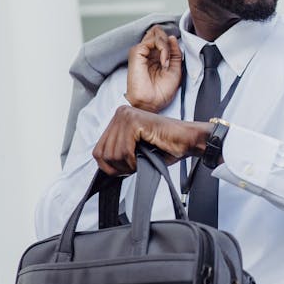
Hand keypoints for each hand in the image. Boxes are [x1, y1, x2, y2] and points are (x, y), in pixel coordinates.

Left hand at [92, 106, 210, 174]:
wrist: (186, 141)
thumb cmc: (164, 147)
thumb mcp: (133, 151)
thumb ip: (117, 153)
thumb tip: (102, 166)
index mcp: (118, 119)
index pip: (98, 150)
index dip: (109, 167)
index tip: (124, 170)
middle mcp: (119, 114)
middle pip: (102, 153)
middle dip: (118, 167)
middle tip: (134, 166)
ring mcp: (126, 115)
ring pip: (113, 153)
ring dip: (127, 165)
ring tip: (140, 160)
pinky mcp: (134, 121)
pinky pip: (124, 150)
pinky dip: (133, 161)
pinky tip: (144, 156)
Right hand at [125, 26, 182, 111]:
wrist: (151, 103)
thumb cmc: (161, 92)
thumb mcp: (175, 70)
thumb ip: (175, 53)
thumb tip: (172, 37)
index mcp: (155, 56)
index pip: (163, 37)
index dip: (172, 43)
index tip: (174, 58)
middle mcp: (147, 52)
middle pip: (158, 31)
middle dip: (168, 41)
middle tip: (170, 58)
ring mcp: (141, 51)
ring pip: (157, 33)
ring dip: (167, 46)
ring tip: (166, 62)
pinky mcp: (137, 52)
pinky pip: (153, 40)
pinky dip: (163, 49)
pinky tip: (164, 62)